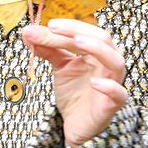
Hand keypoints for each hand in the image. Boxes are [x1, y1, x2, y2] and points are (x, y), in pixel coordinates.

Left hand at [22, 18, 127, 147]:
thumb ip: (47, 48)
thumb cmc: (73, 91)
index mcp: (97, 51)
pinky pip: (119, 94)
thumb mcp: (59, 66)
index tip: (48, 24)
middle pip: (102, 39)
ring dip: (97, 48)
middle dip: (78, 30)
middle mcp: (107, 63)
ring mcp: (113, 82)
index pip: (86, 32)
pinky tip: (94, 82)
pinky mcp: (112, 104)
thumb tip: (27, 32)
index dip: (68, 26)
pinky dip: (109, 86)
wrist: (74, 123)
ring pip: (116, 61)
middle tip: (55, 28)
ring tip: (77, 42)